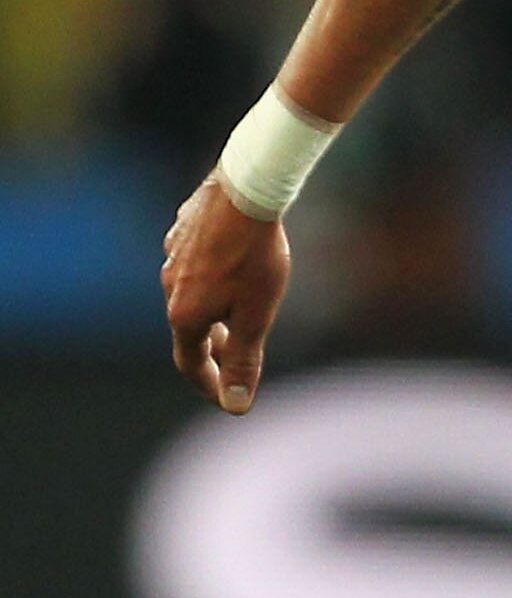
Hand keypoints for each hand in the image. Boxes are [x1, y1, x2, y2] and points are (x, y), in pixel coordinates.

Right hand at [162, 176, 291, 411]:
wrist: (246, 192)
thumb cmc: (255, 256)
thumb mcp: (256, 316)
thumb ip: (244, 361)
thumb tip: (236, 405)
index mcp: (185, 314)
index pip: (190, 363)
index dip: (209, 385)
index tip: (227, 396)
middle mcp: (170, 287)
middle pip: (189, 331)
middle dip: (215, 350)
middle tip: (240, 358)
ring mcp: (172, 257)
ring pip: (190, 297)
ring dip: (213, 315)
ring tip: (240, 315)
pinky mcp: (181, 233)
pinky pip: (193, 268)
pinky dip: (211, 283)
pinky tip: (232, 271)